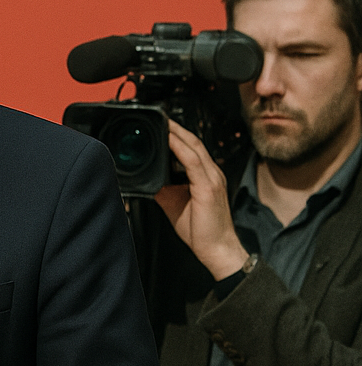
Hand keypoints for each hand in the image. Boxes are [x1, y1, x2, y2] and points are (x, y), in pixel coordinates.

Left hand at [153, 119, 248, 279]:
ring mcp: (212, 178)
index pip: (191, 148)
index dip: (177, 134)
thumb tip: (149, 179)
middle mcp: (211, 173)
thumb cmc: (200, 229)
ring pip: (194, 148)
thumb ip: (164, 187)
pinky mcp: (208, 187)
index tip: (161, 124)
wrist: (216, 248)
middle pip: (193, 142)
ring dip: (177, 134)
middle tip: (159, 116)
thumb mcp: (174, 202)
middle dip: (176, 128)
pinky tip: (169, 141)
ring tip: (162, 123)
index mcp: (205, 175)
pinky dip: (180, 149)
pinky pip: (193, 162)